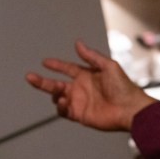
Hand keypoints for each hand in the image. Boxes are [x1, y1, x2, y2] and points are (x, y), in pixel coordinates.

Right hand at [25, 40, 154, 130]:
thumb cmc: (123, 87)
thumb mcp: (108, 66)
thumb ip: (91, 56)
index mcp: (87, 75)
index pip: (67, 69)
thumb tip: (78, 43)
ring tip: (60, 93)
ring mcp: (79, 102)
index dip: (56, 65)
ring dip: (54, 94)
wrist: (130, 109)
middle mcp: (81, 88)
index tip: (45, 62)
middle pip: (56, 84)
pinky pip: (64, 112)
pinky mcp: (80, 115)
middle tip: (29, 76)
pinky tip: (63, 102)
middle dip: (42, 81)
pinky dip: (60, 107)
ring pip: (57, 98)